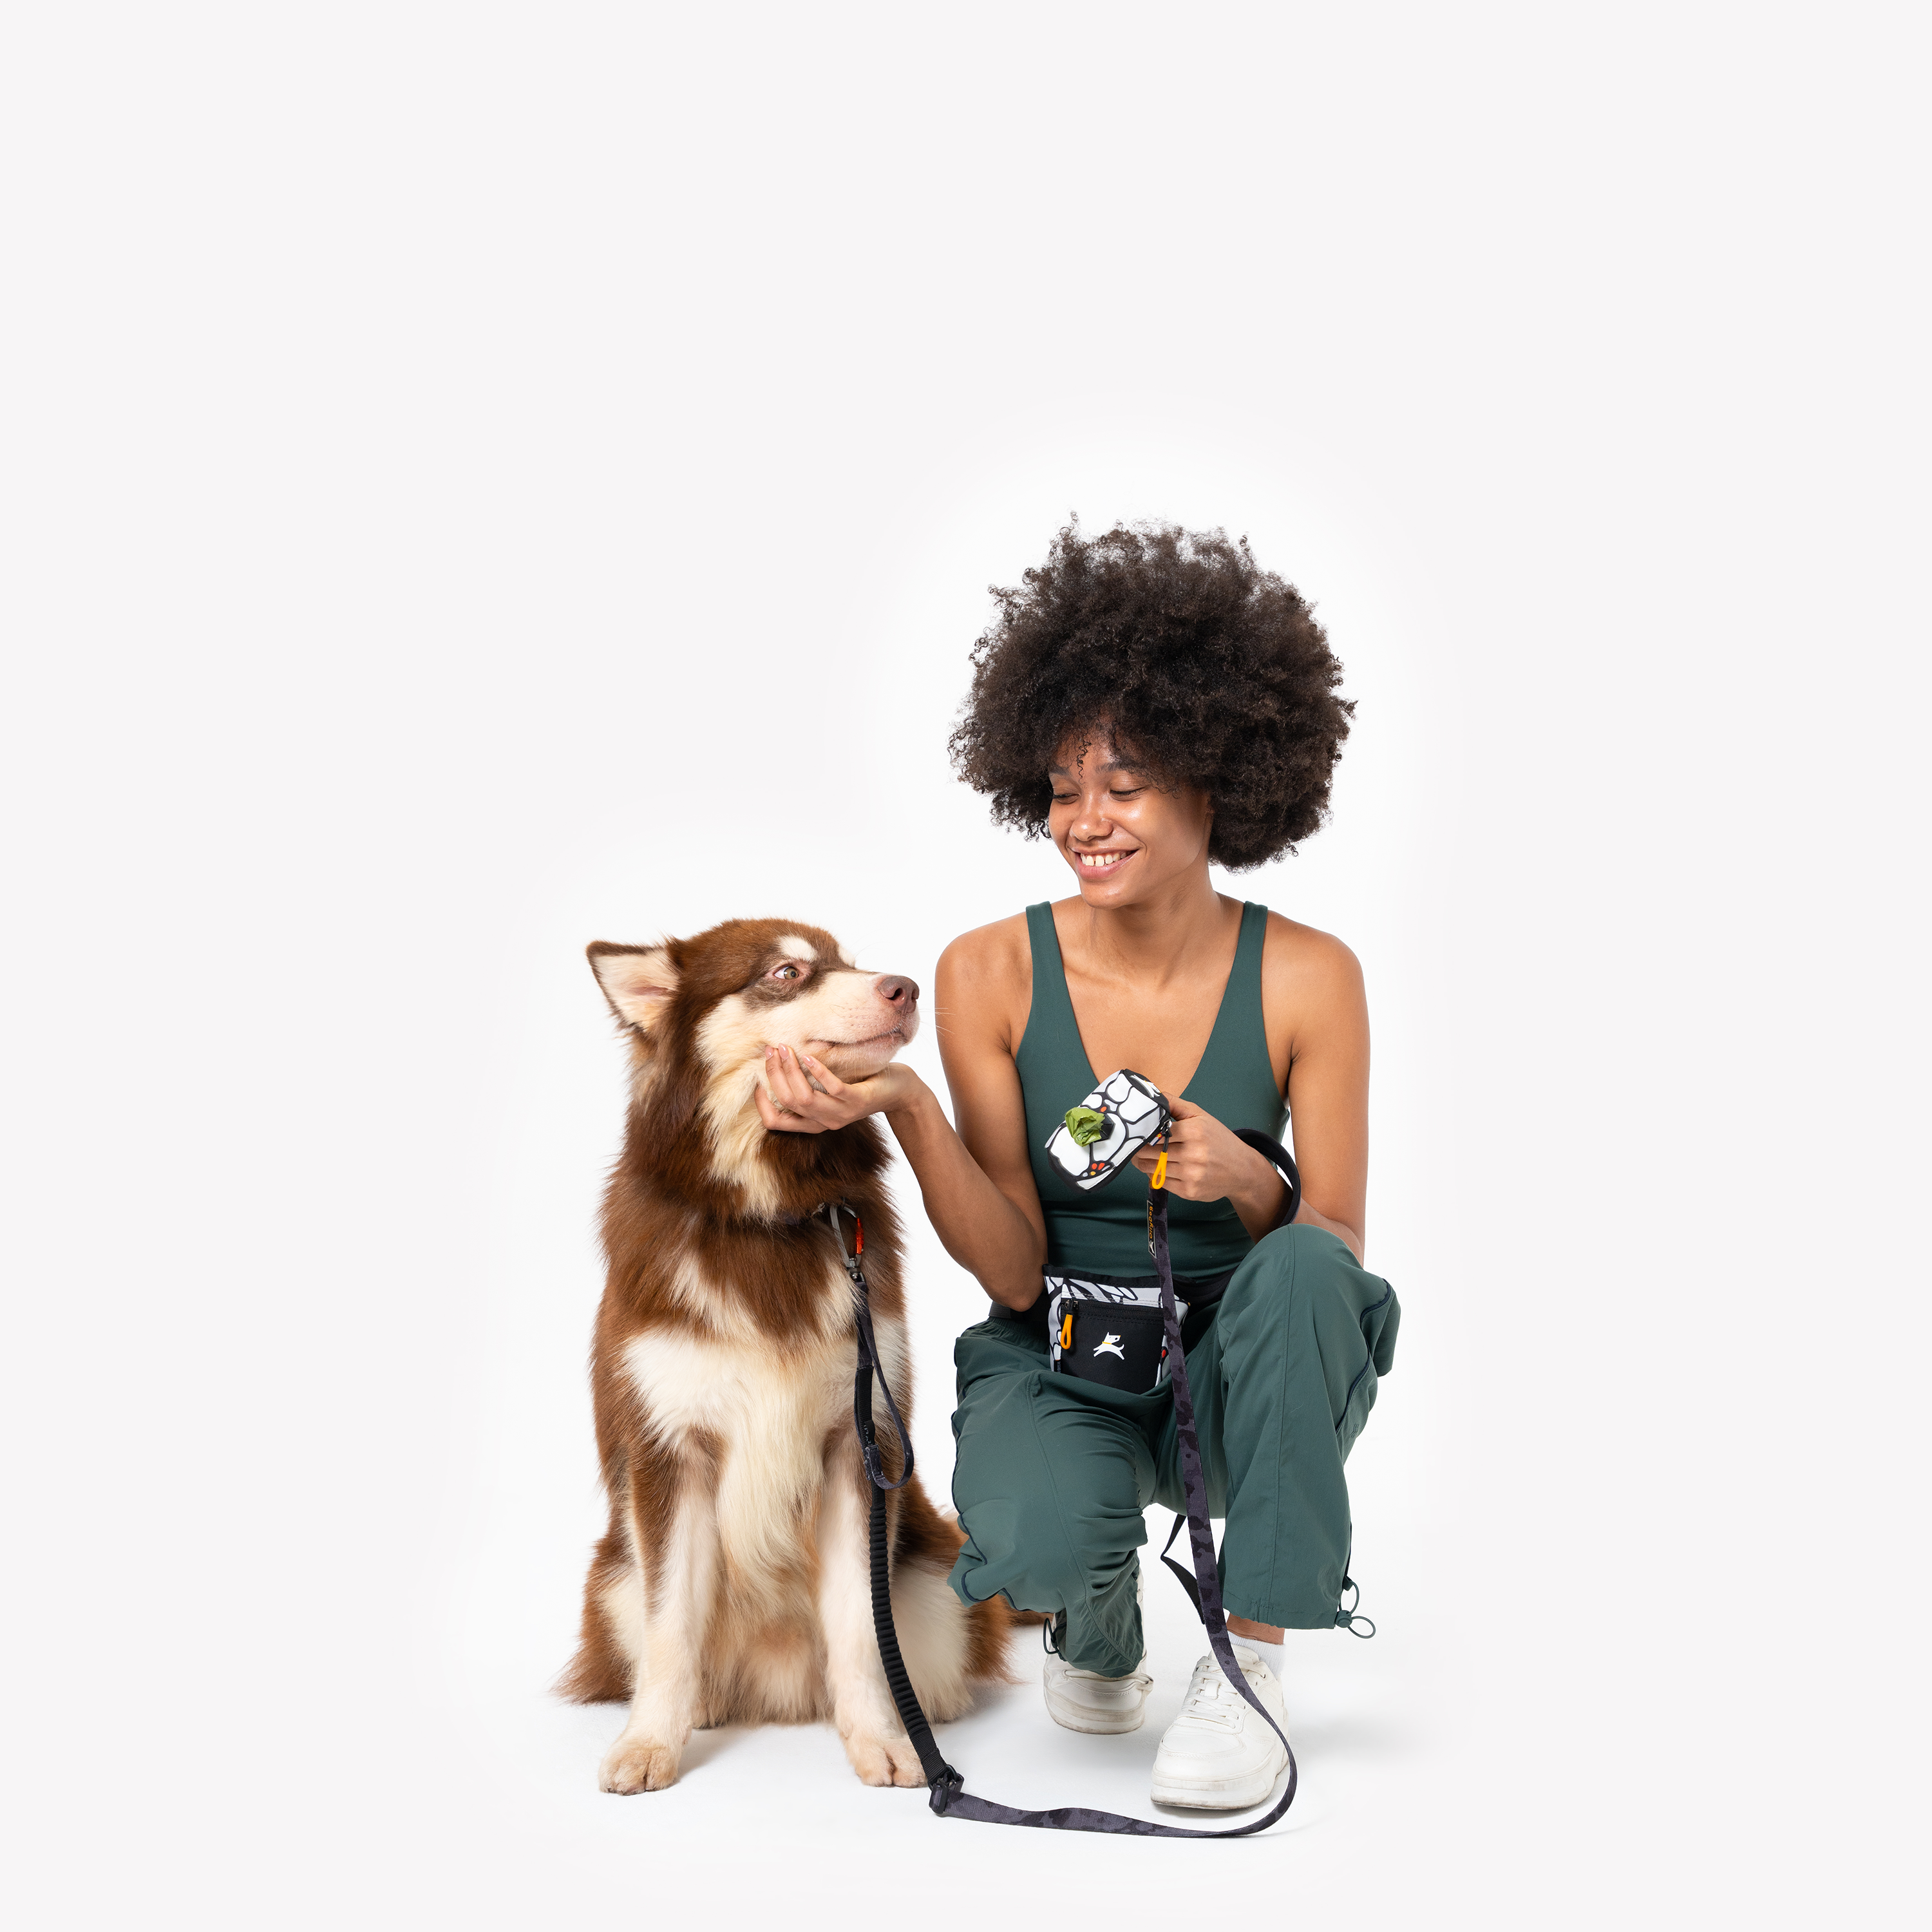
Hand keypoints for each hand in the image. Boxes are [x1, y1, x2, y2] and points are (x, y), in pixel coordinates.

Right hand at [756, 1044, 924, 1133]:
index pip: (775, 1122)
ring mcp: (841, 1113)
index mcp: (813, 1122)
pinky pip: (832, 1088)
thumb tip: (778, 1058)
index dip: (760, 1103)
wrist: (898, 1092)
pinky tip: (808, 1055)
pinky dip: (817, 1071)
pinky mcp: (857, 1101)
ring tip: (785, 1049)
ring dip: (790, 1071)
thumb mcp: (828, 1088)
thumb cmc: (860, 1084)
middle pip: (787, 1103)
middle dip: (774, 1075)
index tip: (755, 1078)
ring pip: (804, 1098)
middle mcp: (824, 1122)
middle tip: (771, 1051)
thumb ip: (807, 1083)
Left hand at [1130, 1097, 1285, 1231]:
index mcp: (1194, 1131)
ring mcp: (1191, 1175)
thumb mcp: (1201, 1116)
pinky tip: (1159, 1168)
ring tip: (1142, 1157)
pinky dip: (1156, 1175)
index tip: (1136, 1133)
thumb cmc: (1219, 1139)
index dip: (1143, 1133)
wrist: (1243, 1170)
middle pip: (1149, 1152)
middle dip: (1138, 1149)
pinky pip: (1161, 1183)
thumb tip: (1152, 1096)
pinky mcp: (1189, 1191)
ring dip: (1143, 1163)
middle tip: (1134, 1146)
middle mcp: (1193, 1154)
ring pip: (1152, 1168)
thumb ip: (1175, 1104)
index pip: (1155, 1132)